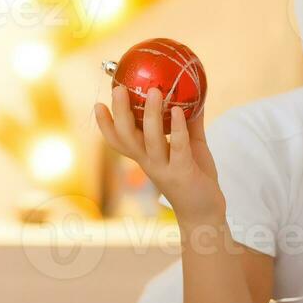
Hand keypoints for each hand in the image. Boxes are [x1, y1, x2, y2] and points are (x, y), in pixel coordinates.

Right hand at [94, 85, 221, 220]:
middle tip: (119, 89)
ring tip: (153, 91)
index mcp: (145, 156)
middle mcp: (149, 162)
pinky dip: (177, 128)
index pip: (118, 141)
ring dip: (151, 115)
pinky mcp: (182, 173)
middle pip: (126, 137)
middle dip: (120, 113)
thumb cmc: (195, 177)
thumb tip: (193, 95)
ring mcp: (164, 168)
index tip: (98, 104)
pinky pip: (178, 147)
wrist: (205, 213)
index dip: (105, 125)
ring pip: (150, 141)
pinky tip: (178, 111)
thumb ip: (189, 123)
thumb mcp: (192, 146)